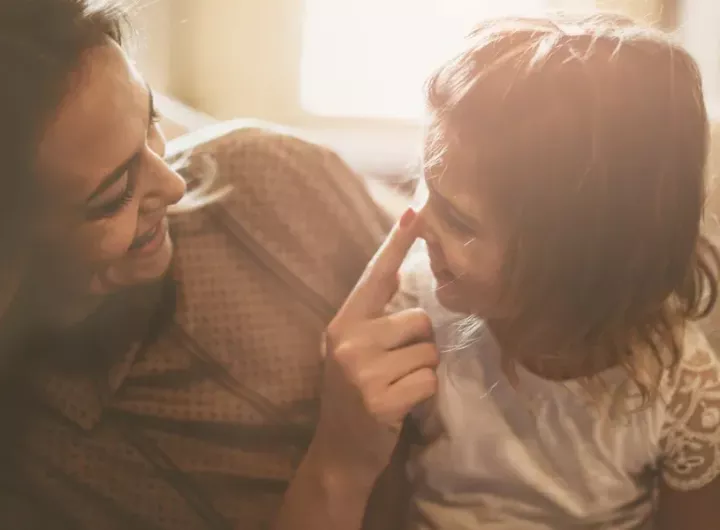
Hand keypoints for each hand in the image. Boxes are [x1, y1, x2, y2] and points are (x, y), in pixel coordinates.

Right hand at [312, 208, 438, 476]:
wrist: (338, 454)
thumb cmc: (352, 397)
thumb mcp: (352, 351)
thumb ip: (373, 317)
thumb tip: (397, 275)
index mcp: (343, 323)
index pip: (375, 276)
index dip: (397, 244)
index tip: (417, 211)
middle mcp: (349, 340)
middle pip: (419, 320)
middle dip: (420, 346)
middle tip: (398, 370)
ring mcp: (362, 371)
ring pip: (429, 353)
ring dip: (423, 373)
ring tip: (397, 388)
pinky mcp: (380, 399)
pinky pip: (430, 382)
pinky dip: (425, 396)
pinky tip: (401, 408)